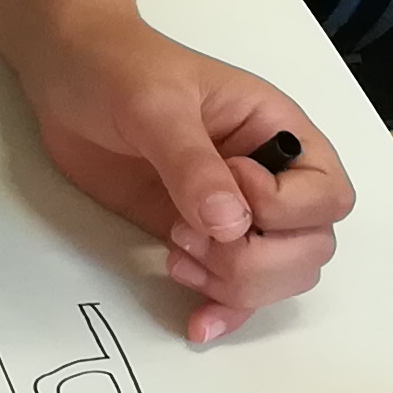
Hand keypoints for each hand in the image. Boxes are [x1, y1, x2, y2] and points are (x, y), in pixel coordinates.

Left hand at [21, 13, 354, 343]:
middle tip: (187, 235)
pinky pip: (233, 290)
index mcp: (278, 133)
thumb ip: (191, 162)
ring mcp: (233, 214)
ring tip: (175, 254)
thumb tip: (230, 225)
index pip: (327, 196)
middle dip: (255, 260)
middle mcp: (268, 178)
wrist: (66, 76)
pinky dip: (224, 312)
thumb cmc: (118, 69)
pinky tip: (197, 324)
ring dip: (233, 284)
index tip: (226, 182)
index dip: (282, 209)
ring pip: (278, 277)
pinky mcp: (196, 239)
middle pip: (311, 248)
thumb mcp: (156, 104)